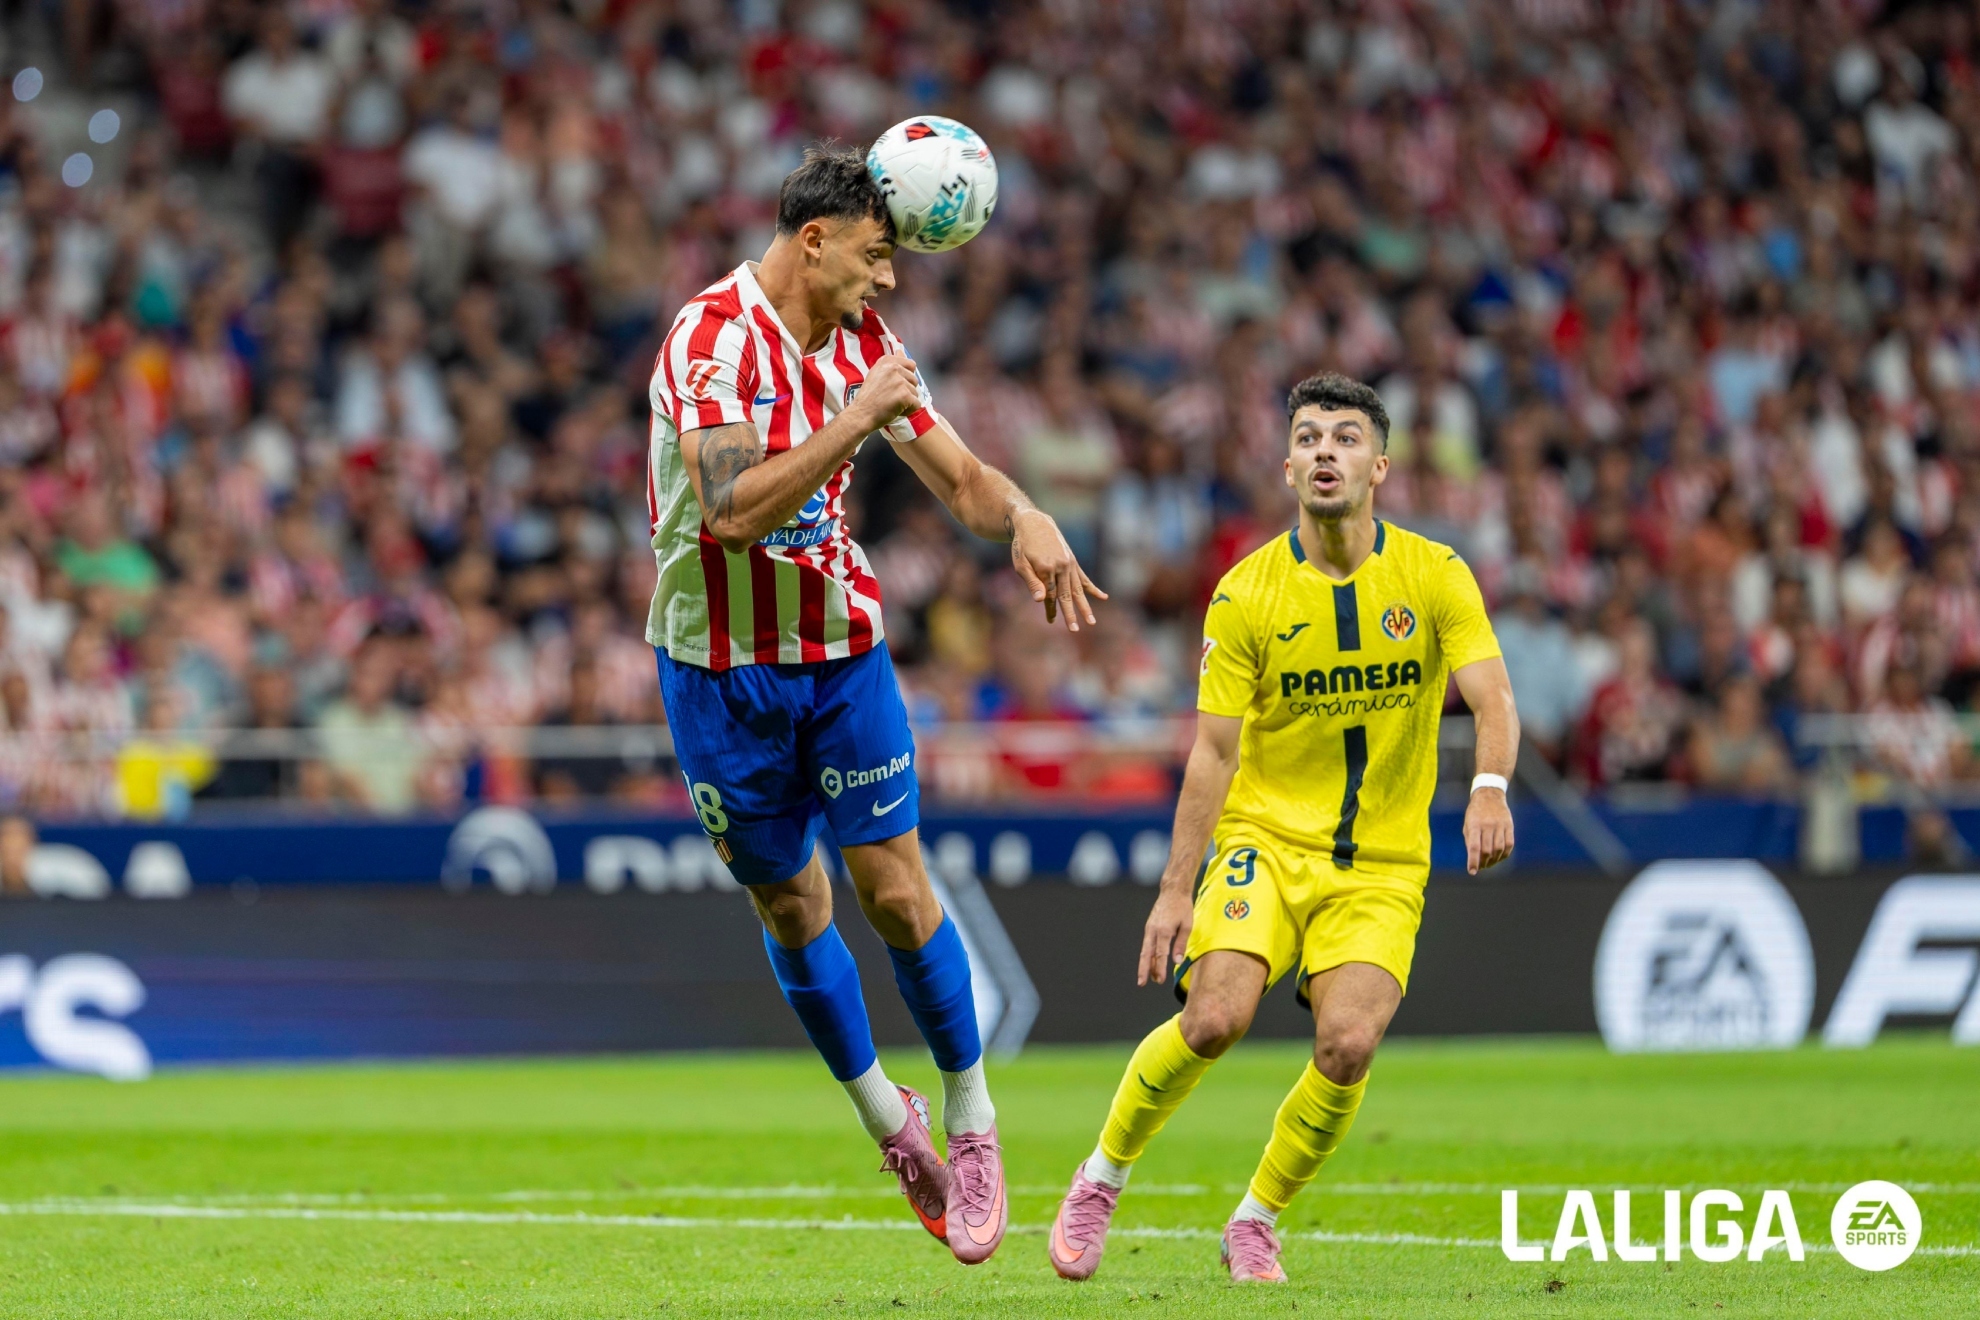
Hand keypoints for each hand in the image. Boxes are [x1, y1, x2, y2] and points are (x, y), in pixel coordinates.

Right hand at [853, 354, 922, 427]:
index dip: (906, 377)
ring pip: (915, 392)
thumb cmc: (868, 397)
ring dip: (907, 401)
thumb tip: (901, 351)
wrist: (861, 414)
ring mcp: (900, 381)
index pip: (910, 364)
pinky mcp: (905, 395)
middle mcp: (894, 368)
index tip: (894, 385)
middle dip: (906, 390)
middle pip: (914, 380)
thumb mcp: (877, 373)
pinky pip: (916, 404)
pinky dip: (909, 410)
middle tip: (890, 397)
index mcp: (887, 361)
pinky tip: (896, 410)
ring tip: (892, 404)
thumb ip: (891, 363)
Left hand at [1009, 508, 1106, 631]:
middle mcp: (1061, 566)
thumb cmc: (1023, 545)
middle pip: (1067, 595)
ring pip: (1078, 589)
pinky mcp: (1073, 561)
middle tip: (1076, 630)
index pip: (1049, 594)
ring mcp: (1069, 564)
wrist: (1034, 523)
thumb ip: (1031, 582)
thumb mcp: (1021, 564)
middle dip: (1071, 614)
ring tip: (1092, 621)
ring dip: (1085, 606)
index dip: (1050, 609)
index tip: (1051, 621)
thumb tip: (1041, 601)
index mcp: (1046, 568)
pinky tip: (1103, 597)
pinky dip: (1093, 588)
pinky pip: (1084, 578)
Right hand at [1138, 885, 1193, 985]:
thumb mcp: (1187, 925)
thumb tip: (1177, 961)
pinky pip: (1147, 944)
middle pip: (1146, 954)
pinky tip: (1149, 962)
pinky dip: (1147, 955)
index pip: (1160, 954)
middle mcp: (1153, 931)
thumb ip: (1181, 944)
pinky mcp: (1149, 927)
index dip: (1159, 969)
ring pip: (1145, 950)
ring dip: (1145, 964)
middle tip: (1141, 983)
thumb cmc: (1183, 907)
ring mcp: (1149, 928)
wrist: (1173, 891)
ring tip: (1146, 978)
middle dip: (1144, 970)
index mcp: (1164, 931)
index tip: (1160, 980)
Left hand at [1464, 786, 1513, 874]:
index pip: (1474, 847)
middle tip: (1481, 866)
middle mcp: (1488, 825)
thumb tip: (1474, 860)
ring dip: (1495, 860)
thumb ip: (1470, 841)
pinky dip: (1505, 854)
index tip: (1472, 872)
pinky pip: (1509, 844)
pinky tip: (1500, 857)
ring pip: (1499, 849)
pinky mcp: (1509, 825)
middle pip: (1488, 850)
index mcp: (1474, 825)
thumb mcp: (1468, 824)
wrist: (1489, 795)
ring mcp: (1500, 825)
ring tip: (1490, 863)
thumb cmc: (1475, 813)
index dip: (1473, 861)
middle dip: (1484, 862)